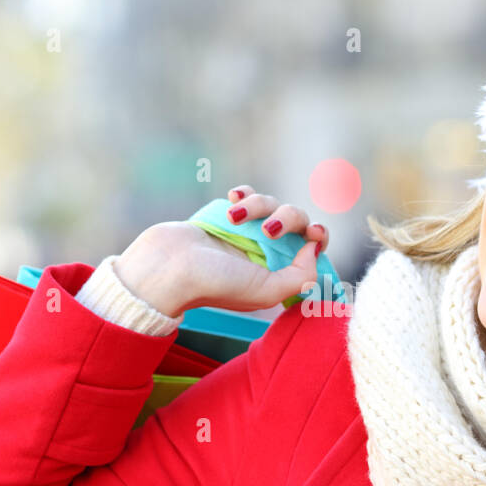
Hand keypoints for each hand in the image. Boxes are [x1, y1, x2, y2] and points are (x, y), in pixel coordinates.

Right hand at [115, 185, 329, 315]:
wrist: (168, 267)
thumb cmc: (214, 284)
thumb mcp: (265, 291)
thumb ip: (300, 276)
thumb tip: (314, 248)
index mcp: (278, 271)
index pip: (311, 247)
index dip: (318, 236)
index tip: (313, 233)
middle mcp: (265, 251)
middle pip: (296, 219)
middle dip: (287, 218)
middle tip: (268, 231)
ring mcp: (245, 231)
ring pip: (271, 203)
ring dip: (258, 205)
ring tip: (235, 217)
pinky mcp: (226, 216)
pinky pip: (246, 194)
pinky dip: (244, 193)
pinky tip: (233, 198)